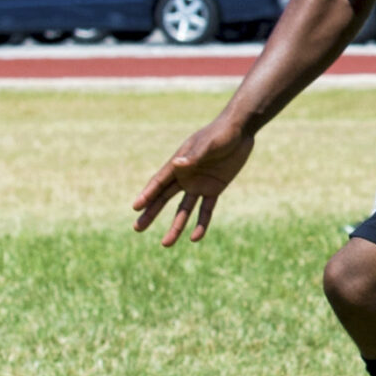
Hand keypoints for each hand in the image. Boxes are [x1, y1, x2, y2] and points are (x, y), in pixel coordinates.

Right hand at [132, 117, 255, 246]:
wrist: (240, 131)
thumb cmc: (221, 133)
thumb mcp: (208, 144)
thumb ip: (194, 156)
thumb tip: (177, 164)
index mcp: (179, 164)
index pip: (159, 183)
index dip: (147, 195)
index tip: (136, 207)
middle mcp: (185, 176)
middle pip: (164, 198)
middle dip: (151, 212)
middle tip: (137, 228)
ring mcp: (199, 184)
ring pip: (183, 210)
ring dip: (175, 226)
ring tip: (165, 244)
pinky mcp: (214, 189)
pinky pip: (205, 210)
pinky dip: (201, 224)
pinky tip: (194, 238)